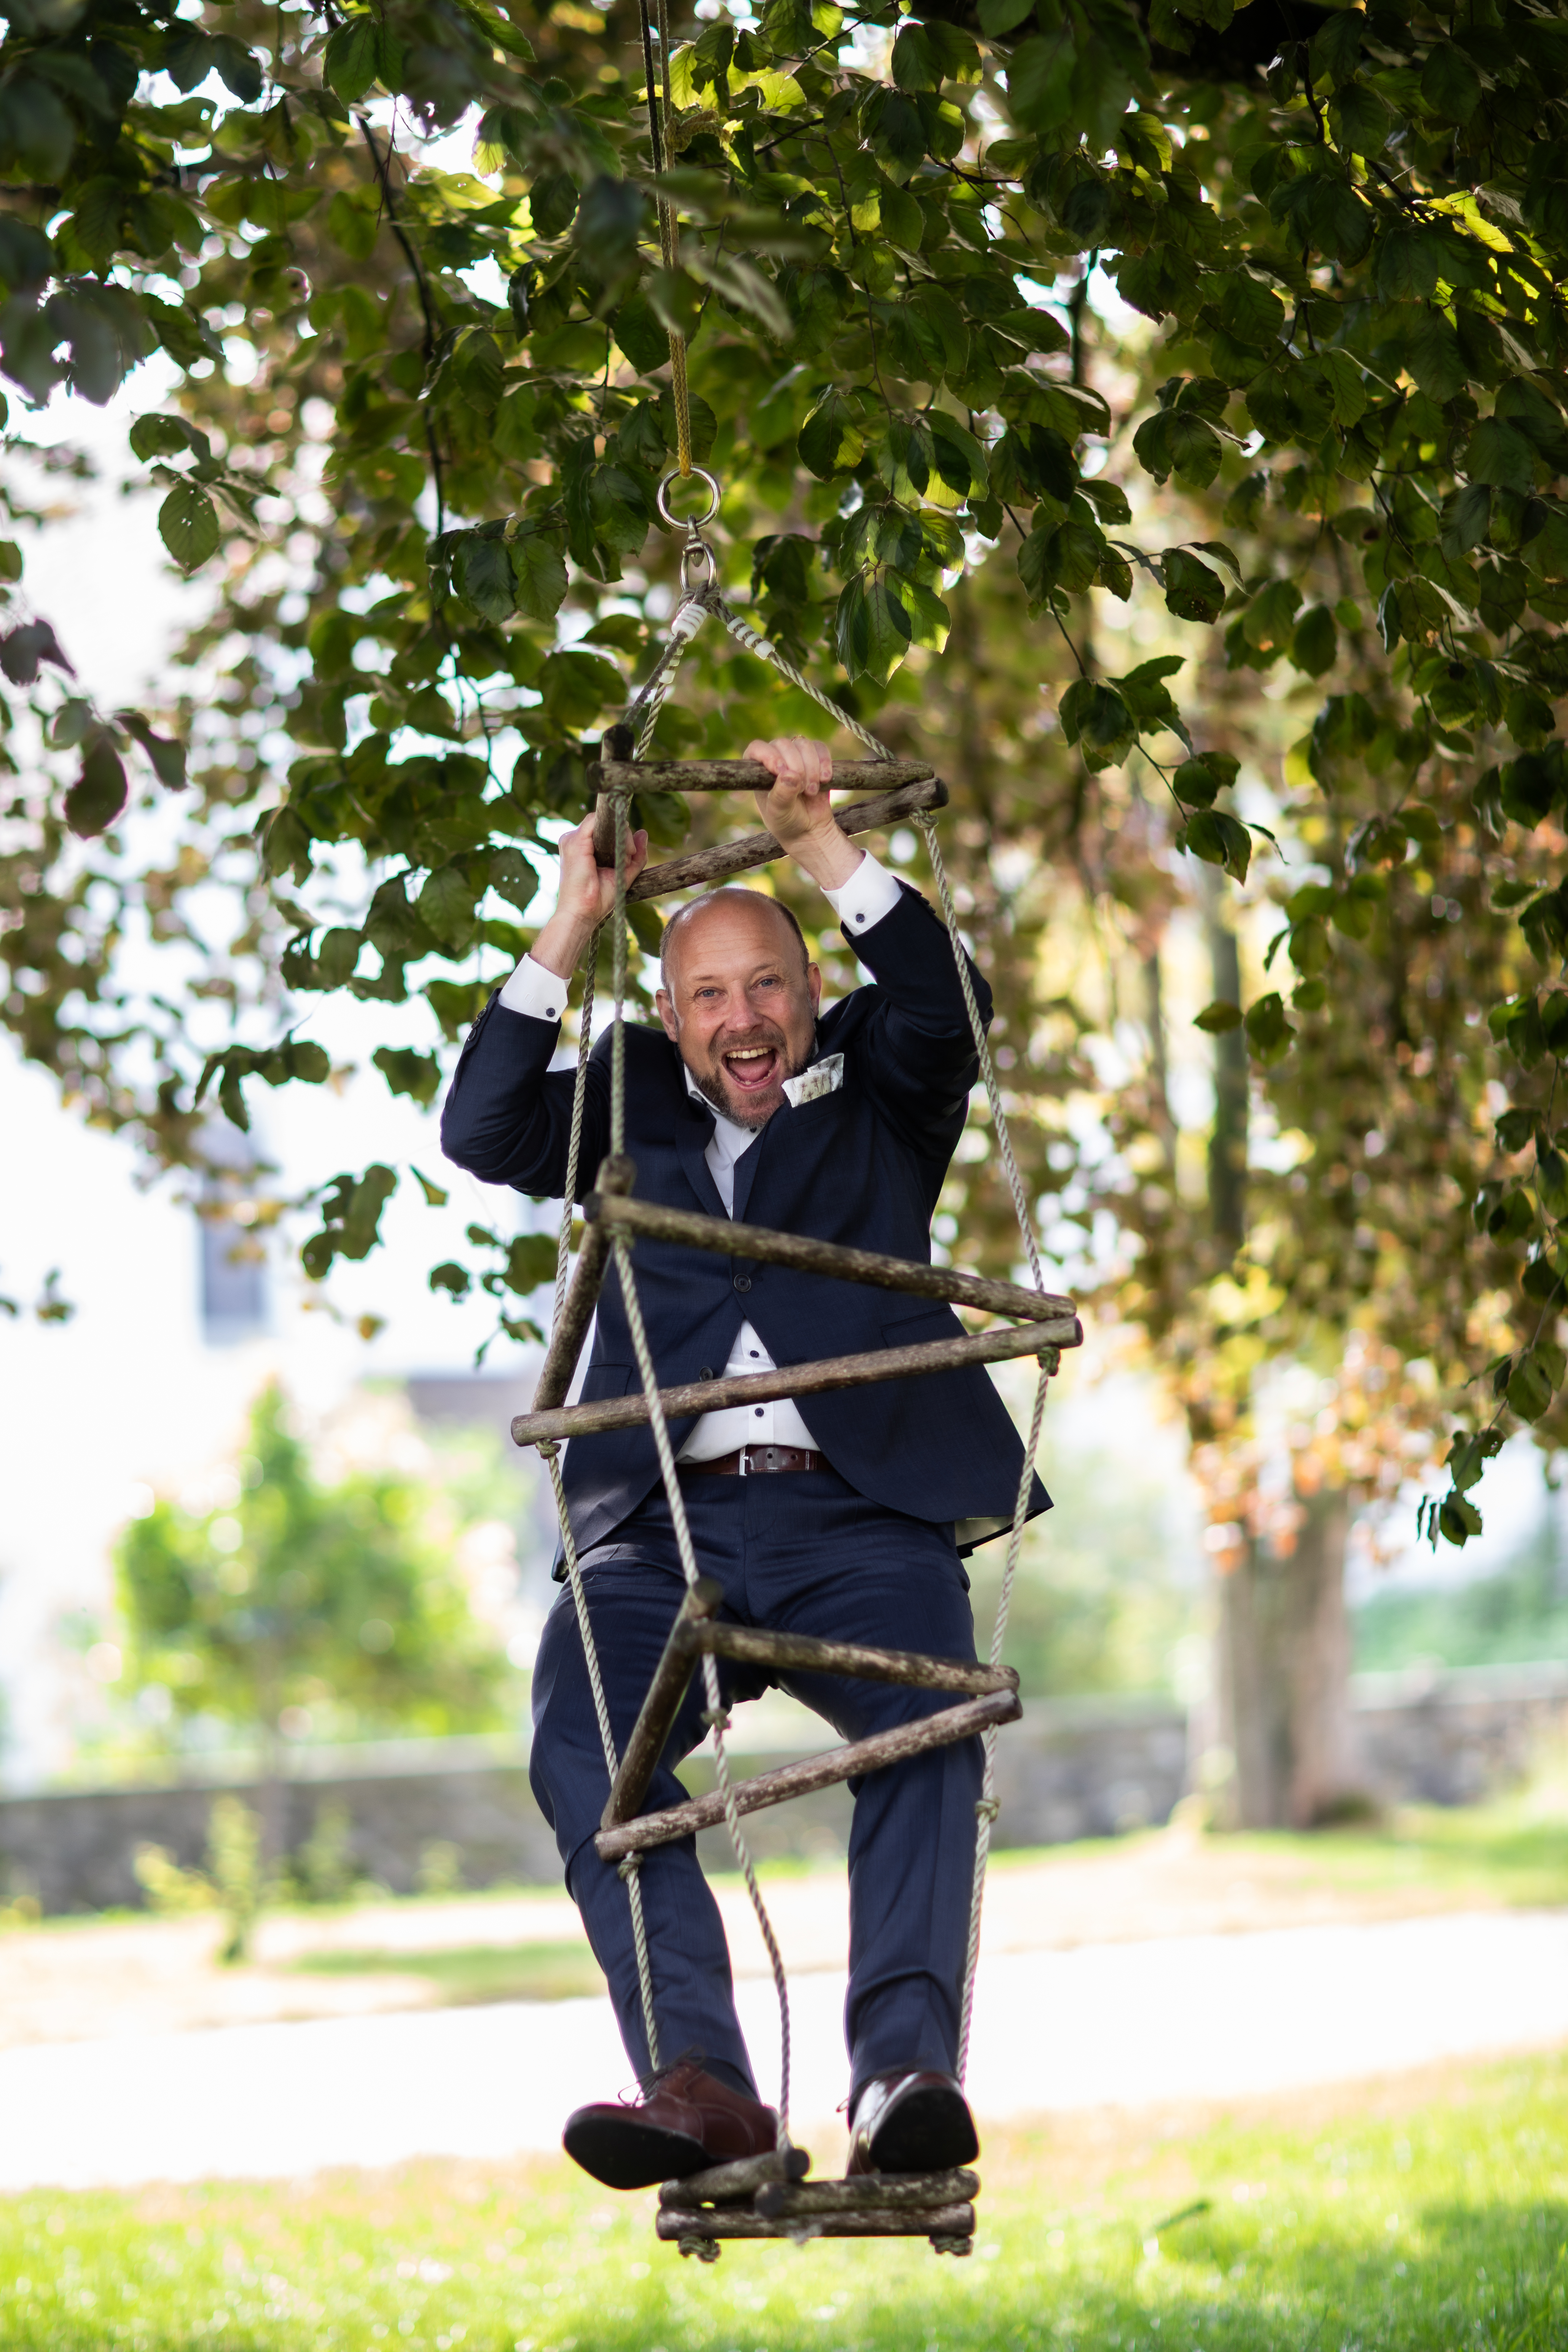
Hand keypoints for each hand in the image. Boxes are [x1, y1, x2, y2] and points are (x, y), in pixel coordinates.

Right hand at [531, 810, 648, 980]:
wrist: (583, 913)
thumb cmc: (599, 899)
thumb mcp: (623, 873)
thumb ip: (635, 854)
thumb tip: (643, 832)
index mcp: (583, 847)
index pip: (604, 829)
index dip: (621, 836)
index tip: (631, 852)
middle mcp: (575, 840)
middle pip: (605, 824)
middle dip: (623, 835)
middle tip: (632, 854)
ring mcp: (572, 839)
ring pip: (603, 821)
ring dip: (622, 834)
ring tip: (629, 854)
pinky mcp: (575, 841)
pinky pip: (597, 821)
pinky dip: (616, 831)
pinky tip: (625, 850)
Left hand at [745, 736, 862, 891]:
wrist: (810, 829)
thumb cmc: (787, 822)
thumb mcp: (780, 813)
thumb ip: (782, 795)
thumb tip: (789, 774)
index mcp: (759, 771)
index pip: (756, 749)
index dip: (769, 755)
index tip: (781, 771)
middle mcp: (776, 759)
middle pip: (783, 745)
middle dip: (796, 767)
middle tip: (802, 791)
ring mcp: (796, 757)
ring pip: (803, 745)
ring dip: (811, 767)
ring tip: (811, 791)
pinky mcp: (815, 759)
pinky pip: (820, 748)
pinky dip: (825, 762)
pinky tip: (825, 779)